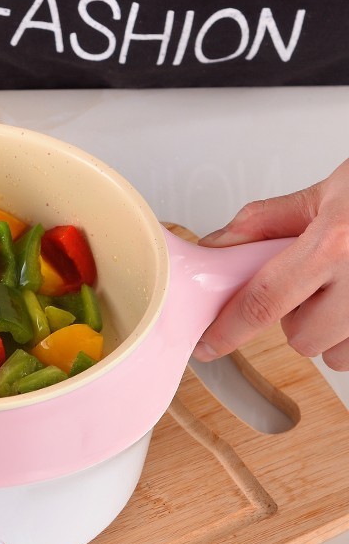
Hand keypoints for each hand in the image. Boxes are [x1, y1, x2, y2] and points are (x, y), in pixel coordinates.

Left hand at [194, 158, 348, 371]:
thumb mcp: (330, 191)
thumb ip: (266, 223)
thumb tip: (217, 247)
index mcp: (336, 244)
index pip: (262, 302)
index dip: (228, 330)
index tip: (207, 346)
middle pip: (301, 338)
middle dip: (297, 317)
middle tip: (315, 283)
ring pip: (336, 353)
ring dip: (332, 330)